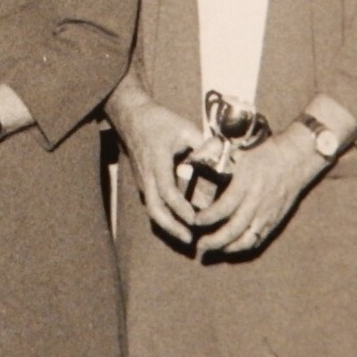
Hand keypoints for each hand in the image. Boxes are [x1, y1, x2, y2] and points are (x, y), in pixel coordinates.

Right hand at [109, 96, 204, 245]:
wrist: (131, 116)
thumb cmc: (159, 121)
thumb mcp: (183, 127)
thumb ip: (202, 144)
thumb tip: (224, 157)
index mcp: (158, 161)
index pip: (167, 190)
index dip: (180, 207)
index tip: (194, 219)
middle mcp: (148, 175)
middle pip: (154, 208)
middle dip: (171, 227)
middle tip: (189, 240)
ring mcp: (143, 180)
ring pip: (151, 209)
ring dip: (168, 226)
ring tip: (187, 237)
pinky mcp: (143, 182)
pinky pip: (152, 204)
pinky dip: (164, 217)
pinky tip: (179, 223)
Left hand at [195, 129, 326, 253]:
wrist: (296, 159)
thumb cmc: (265, 153)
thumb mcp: (240, 152)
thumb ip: (218, 160)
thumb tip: (193, 162)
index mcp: (246, 185)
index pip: (224, 208)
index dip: (208, 218)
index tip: (194, 221)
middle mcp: (256, 203)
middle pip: (233, 230)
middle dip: (214, 241)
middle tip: (199, 246)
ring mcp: (267, 214)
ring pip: (246, 240)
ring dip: (228, 249)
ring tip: (212, 250)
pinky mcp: (275, 220)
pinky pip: (258, 239)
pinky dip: (243, 246)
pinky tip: (232, 247)